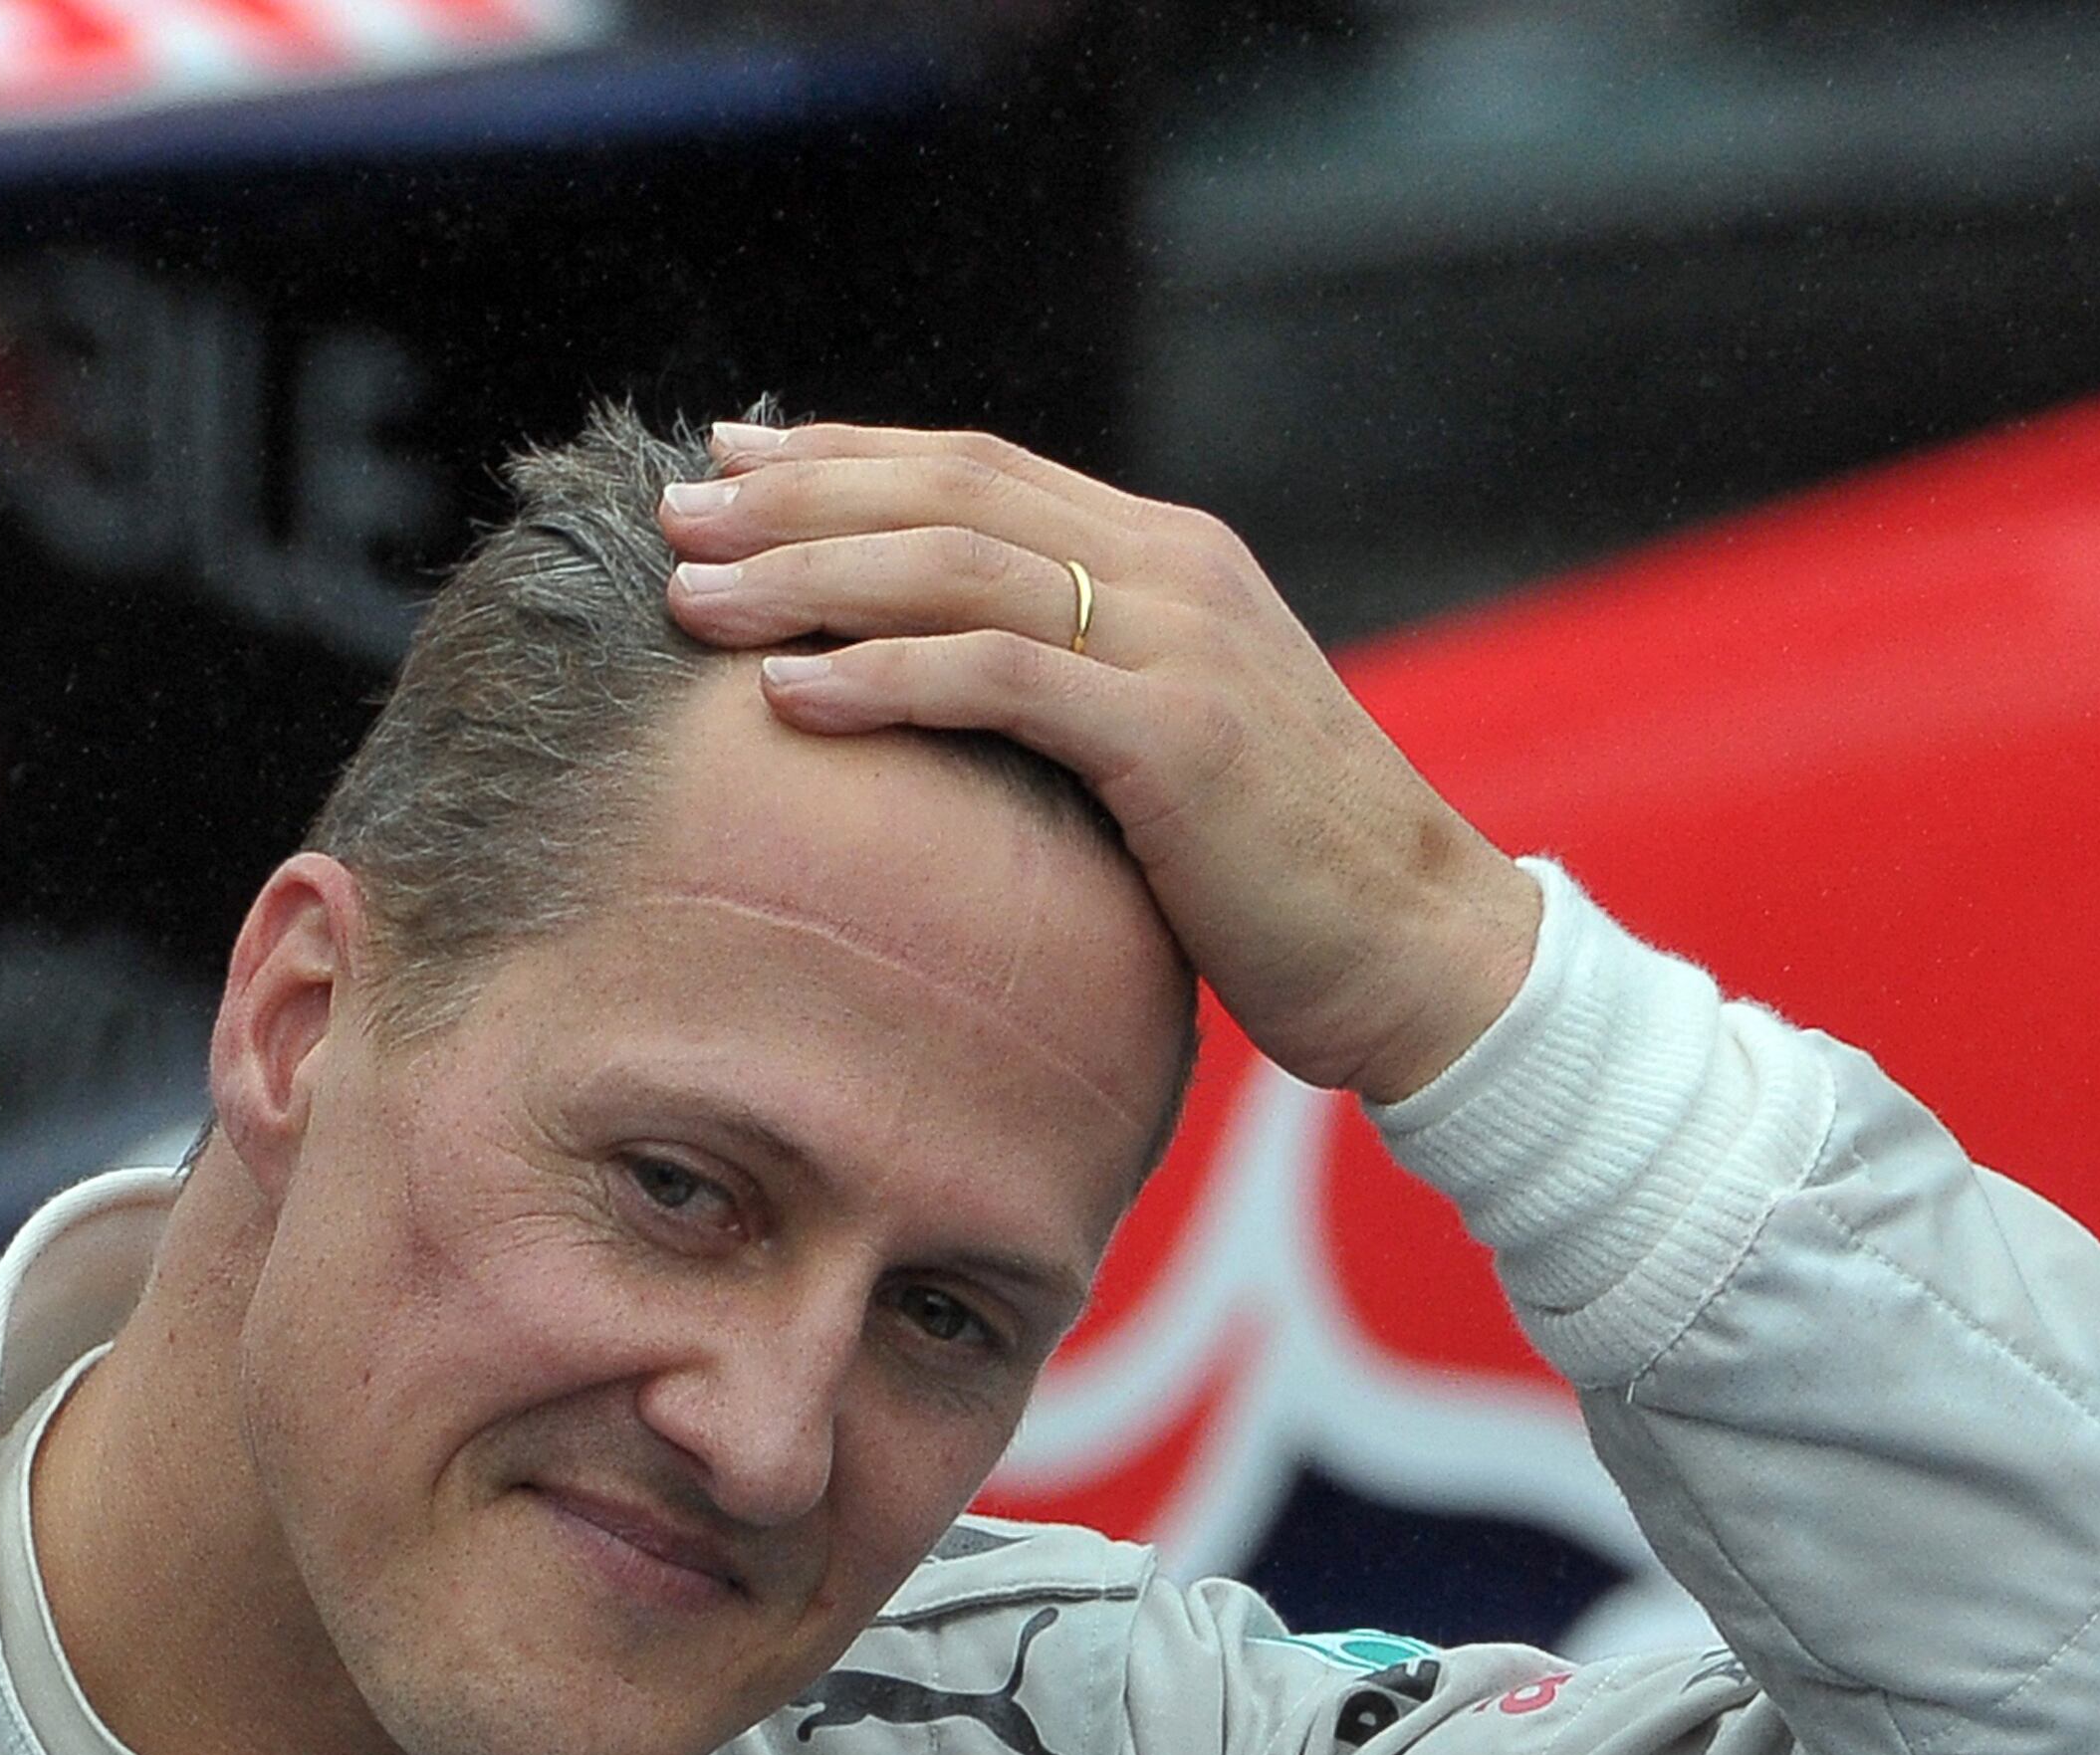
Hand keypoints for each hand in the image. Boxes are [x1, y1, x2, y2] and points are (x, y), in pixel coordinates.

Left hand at [659, 420, 1542, 1105]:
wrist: (1423, 954)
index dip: (842, 456)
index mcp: (1168, 557)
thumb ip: (1075, 688)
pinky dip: (885, 676)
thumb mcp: (1167, 748)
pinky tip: (789, 694)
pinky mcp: (1177, 737)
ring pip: (959, 567)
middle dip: (796, 499)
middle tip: (675, 517)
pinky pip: (1001, 680)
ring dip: (810, 577)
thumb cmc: (1278, 878)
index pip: (975, 468)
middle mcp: (1174, 571)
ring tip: (696, 598)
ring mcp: (1181, 645)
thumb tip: (942, 689)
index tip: (727, 463)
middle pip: (949, 493)